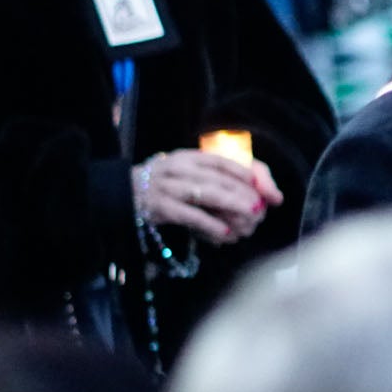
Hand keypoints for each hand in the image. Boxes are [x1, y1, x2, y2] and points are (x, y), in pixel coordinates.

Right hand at [135, 150, 282, 244]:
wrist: (122, 194)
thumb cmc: (169, 187)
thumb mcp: (192, 177)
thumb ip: (226, 182)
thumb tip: (270, 197)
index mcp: (190, 158)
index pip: (224, 162)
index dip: (248, 175)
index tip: (266, 191)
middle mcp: (179, 168)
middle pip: (219, 179)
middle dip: (244, 195)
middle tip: (261, 211)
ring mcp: (168, 187)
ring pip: (207, 195)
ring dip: (232, 207)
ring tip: (251, 219)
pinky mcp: (159, 208)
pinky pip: (190, 216)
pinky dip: (210, 224)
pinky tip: (226, 233)